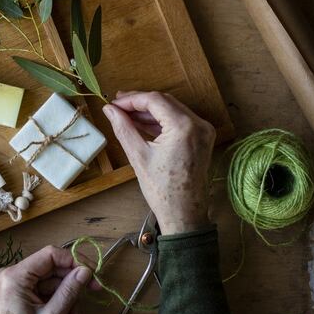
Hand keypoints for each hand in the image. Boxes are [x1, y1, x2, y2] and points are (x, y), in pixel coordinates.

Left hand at [0, 246, 93, 313]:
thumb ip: (69, 292)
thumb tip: (86, 270)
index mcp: (14, 277)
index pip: (50, 254)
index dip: (74, 261)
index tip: (92, 274)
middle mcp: (11, 274)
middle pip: (53, 270)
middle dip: (72, 288)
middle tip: (92, 296)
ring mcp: (13, 283)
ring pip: (51, 283)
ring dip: (67, 302)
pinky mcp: (17, 292)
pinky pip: (44, 292)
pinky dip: (57, 305)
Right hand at [103, 91, 215, 234]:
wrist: (184, 214)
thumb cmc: (162, 190)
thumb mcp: (138, 156)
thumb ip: (123, 128)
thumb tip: (109, 109)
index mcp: (184, 127)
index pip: (155, 100)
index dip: (131, 99)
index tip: (114, 102)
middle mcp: (199, 124)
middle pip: (165, 102)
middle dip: (140, 103)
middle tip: (118, 105)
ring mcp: (203, 131)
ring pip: (172, 110)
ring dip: (150, 112)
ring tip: (126, 114)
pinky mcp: (202, 139)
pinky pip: (179, 122)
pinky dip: (161, 122)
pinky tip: (143, 123)